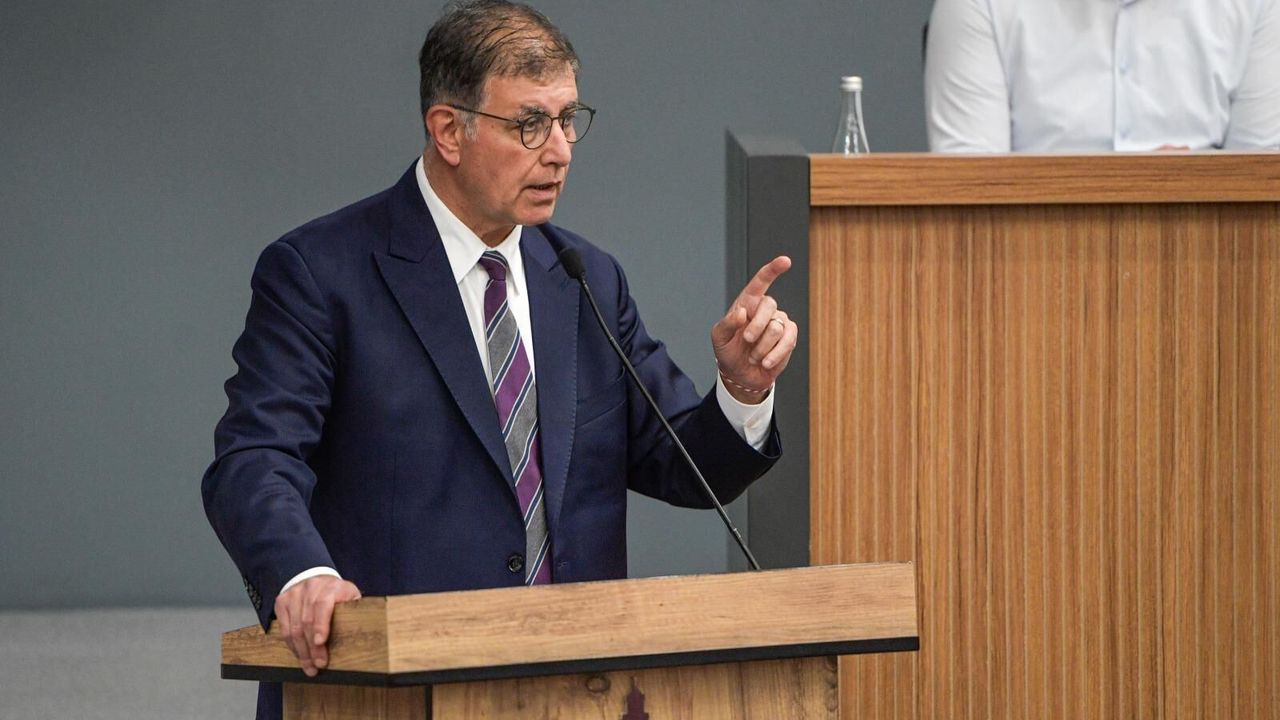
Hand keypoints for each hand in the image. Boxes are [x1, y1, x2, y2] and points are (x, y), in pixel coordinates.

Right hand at [273, 576, 361, 676]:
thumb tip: (363, 635)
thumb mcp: (351, 598)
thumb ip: (355, 612)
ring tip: (309, 666)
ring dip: (302, 651)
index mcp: (332, 586)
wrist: (318, 580)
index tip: (320, 642)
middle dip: (313, 647)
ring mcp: (294, 594)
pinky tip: (300, 655)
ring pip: (294, 627)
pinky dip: (292, 645)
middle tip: (318, 664)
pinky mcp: (282, 602)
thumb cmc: (339, 595)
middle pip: (307, 620)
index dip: (321, 624)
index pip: (323, 604)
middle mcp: (311, 587)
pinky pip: (284, 628)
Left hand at [711, 256, 796, 402]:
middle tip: (747, 341)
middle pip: (769, 306)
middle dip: (756, 327)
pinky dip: (774, 354)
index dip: (772, 270)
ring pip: (776, 328)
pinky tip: (765, 362)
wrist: (740, 374)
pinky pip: (788, 341)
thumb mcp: (719, 338)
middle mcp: (765, 310)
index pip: (760, 283)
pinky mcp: (790, 337)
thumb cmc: (729, 351)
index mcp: (747, 303)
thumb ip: (728, 323)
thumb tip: (742, 313)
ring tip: (753, 355)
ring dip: (762, 347)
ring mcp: (780, 322)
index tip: (785, 261)